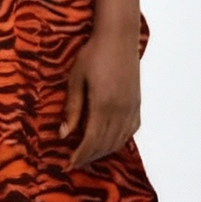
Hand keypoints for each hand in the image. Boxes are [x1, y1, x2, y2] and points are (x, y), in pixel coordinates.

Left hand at [59, 27, 140, 170]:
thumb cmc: (93, 54)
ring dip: (103, 152)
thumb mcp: (76, 79)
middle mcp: (120, 110)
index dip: (80, 155)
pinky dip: (119, 141)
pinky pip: (130, 131)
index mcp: (103, 104)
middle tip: (75, 163)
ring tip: (88, 156)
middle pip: (105, 144)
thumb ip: (72, 108)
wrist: (119, 37)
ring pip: (119, 140)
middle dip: (89, 157)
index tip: (68, 164)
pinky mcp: (137, 104)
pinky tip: (109, 142)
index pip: (91, 140)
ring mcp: (132, 107)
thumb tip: (63, 134)